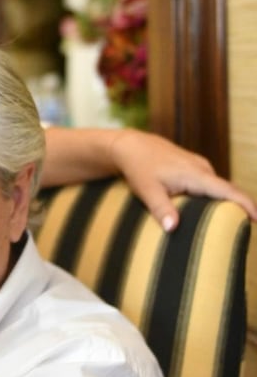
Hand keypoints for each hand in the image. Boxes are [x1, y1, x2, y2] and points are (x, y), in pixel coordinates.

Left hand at [110, 129, 256, 229]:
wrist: (130, 145)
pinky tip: (209, 210)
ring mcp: (199, 166)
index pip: (228, 191)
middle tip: (243, 231)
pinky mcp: (193, 167)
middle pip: (227, 191)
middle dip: (238, 208)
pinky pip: (209, 184)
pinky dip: (212, 197)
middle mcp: (202, 168)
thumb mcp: (147, 190)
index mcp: (196, 174)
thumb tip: (172, 228)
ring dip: (224, 203)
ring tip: (230, 225)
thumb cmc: (139, 167)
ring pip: (217, 188)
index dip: (246, 205)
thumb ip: (161, 209)